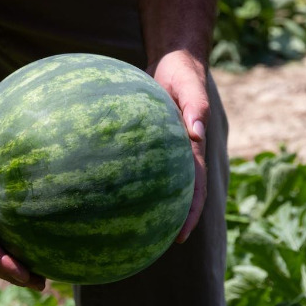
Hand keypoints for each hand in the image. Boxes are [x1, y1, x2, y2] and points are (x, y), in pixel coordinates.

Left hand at [146, 50, 208, 243]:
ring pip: (157, 182)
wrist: (172, 60)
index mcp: (193, 148)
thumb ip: (196, 108)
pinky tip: (108, 188)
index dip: (189, 214)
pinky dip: (129, 177)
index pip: (194, 188)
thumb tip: (196, 134)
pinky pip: (138, 162)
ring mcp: (164, 148)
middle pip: (176, 193)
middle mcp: (179, 153)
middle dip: (168, 219)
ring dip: (149, 203)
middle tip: (153, 244)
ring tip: (130, 226)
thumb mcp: (191, 87)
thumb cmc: (184, 73)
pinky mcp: (147, 140)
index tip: (179, 237)